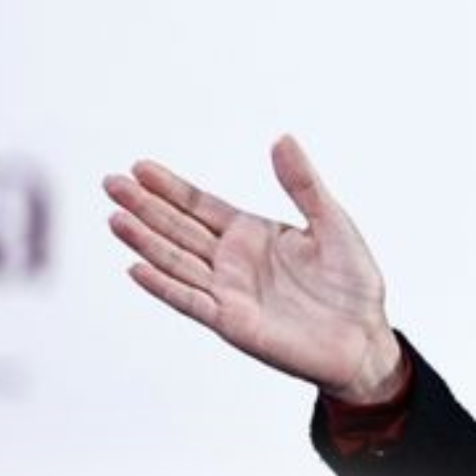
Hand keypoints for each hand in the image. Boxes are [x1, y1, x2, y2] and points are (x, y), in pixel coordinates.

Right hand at [102, 136, 404, 404]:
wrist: (364, 336)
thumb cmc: (351, 282)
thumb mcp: (332, 222)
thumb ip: (303, 184)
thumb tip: (282, 139)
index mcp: (252, 234)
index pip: (201, 205)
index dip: (171, 187)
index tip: (139, 167)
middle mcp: (233, 261)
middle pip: (179, 228)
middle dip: (145, 206)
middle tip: (110, 183)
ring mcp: (228, 291)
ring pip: (177, 261)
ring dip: (145, 241)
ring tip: (115, 217)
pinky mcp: (232, 322)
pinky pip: (191, 301)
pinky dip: (164, 286)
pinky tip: (136, 267)